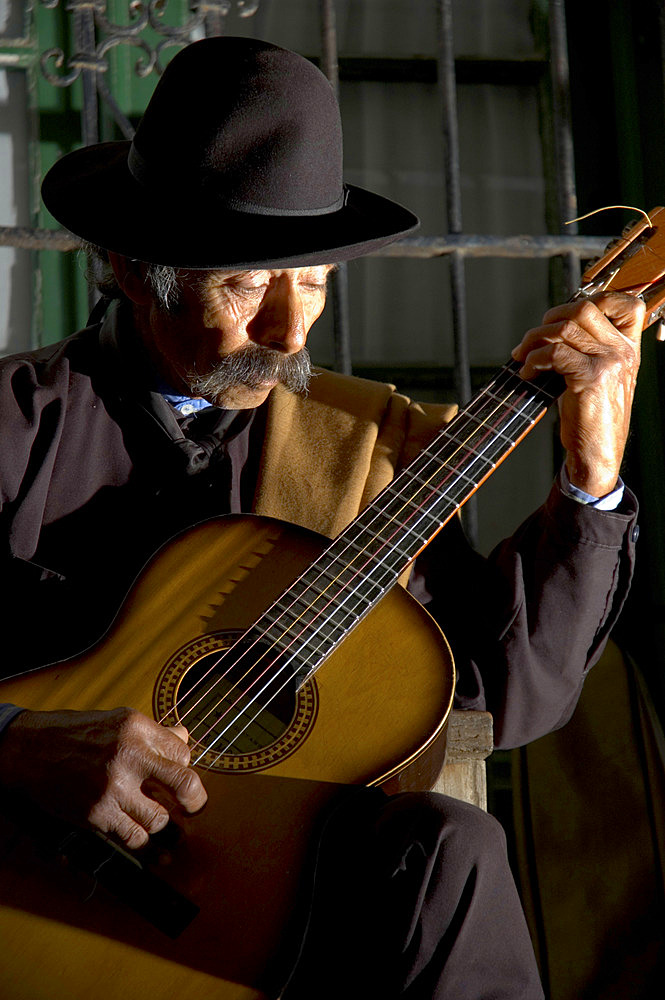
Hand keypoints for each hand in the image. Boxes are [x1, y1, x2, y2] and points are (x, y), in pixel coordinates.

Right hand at [0, 707, 207, 848]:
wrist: (30, 750)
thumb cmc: (74, 732)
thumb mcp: (119, 720)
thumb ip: (154, 733)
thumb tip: (184, 738)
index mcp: (136, 728)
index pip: (183, 753)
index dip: (184, 766)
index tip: (177, 773)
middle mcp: (128, 756)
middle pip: (185, 785)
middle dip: (196, 801)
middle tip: (193, 806)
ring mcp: (112, 788)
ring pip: (160, 819)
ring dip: (160, 821)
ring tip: (155, 816)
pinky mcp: (97, 814)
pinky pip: (133, 837)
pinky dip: (139, 838)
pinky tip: (136, 830)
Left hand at [511, 292, 643, 497]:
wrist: (597, 455)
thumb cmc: (591, 419)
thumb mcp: (596, 377)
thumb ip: (585, 350)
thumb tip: (552, 327)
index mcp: (628, 348)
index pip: (626, 303)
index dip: (593, 299)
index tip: (562, 319)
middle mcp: (623, 351)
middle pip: (584, 308)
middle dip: (549, 319)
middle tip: (530, 340)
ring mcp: (610, 363)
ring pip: (565, 328)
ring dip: (534, 340)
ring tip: (522, 358)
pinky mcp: (592, 378)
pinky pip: (555, 353)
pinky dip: (534, 360)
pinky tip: (527, 373)